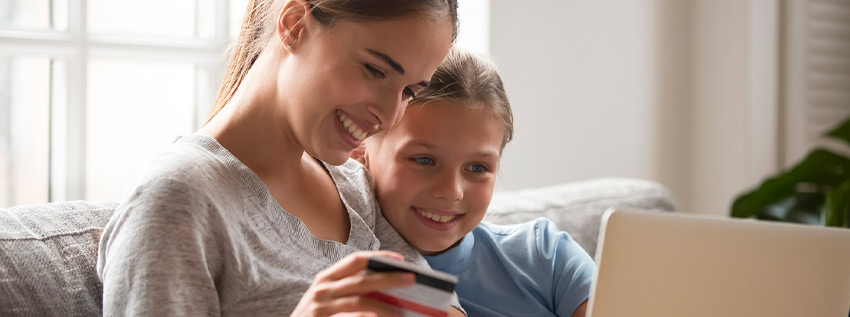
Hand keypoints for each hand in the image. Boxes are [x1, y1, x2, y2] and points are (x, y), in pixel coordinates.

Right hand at [291, 251, 414, 316]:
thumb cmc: (314, 316)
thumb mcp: (326, 296)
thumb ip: (347, 287)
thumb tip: (383, 283)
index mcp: (326, 278)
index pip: (355, 260)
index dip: (379, 257)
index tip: (400, 259)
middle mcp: (323, 289)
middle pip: (361, 280)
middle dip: (388, 278)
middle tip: (411, 279)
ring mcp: (321, 308)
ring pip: (358, 303)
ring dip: (383, 308)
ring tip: (400, 313)